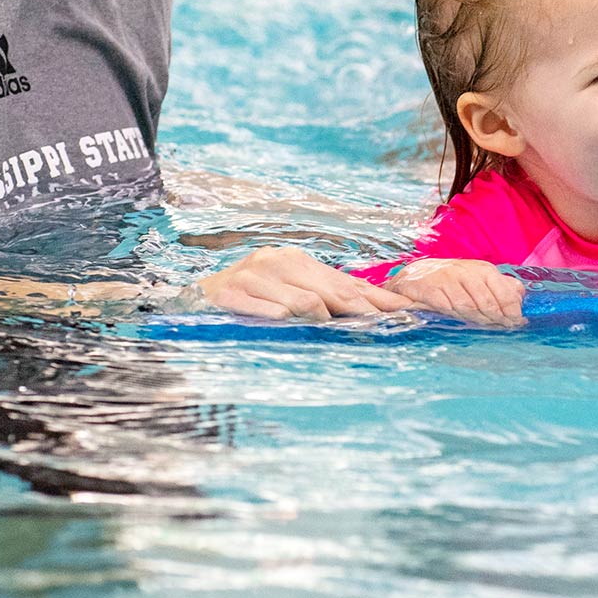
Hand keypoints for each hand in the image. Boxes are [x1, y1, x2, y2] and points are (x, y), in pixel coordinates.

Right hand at [188, 246, 413, 320]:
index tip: (408, 311)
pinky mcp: (231, 292)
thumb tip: (368, 314)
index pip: (346, 282)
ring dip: (325, 321)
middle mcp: (277, 262)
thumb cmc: (244, 301)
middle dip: (364, 311)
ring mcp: (253, 275)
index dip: (379, 298)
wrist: (189, 300)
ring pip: (305, 301)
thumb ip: (320, 300)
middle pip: (332, 290)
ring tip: (340, 335)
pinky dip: (287, 321)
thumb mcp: (284, 294)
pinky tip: (298, 330)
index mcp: (295, 262)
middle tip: (389, 328)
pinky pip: (270, 310)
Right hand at [393, 258, 527, 326]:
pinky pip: (445, 306)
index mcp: (484, 270)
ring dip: (475, 319)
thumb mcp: (481, 279)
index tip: (515, 324)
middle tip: (499, 329)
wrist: (417, 274)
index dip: (512, 312)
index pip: (504, 293)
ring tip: (478, 325)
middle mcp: (467, 272)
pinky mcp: (430, 288)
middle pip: (487, 302)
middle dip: (495, 319)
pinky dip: (452, 314)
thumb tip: (521, 299)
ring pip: (467, 306)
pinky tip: (455, 317)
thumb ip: (502, 287)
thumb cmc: (454, 280)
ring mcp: (447, 279)